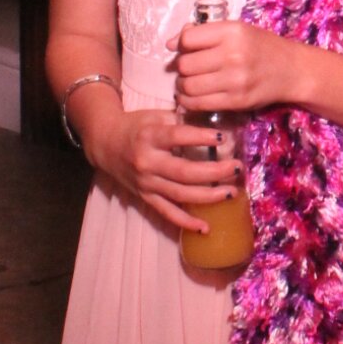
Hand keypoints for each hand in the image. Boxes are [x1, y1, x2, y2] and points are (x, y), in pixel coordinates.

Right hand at [89, 103, 244, 235]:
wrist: (105, 144)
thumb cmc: (136, 126)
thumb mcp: (156, 116)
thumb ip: (181, 120)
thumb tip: (213, 125)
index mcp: (149, 137)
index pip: (178, 136)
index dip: (201, 138)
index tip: (223, 138)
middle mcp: (147, 162)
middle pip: (184, 171)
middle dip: (214, 172)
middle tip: (237, 167)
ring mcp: (146, 183)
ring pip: (180, 194)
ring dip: (208, 196)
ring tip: (231, 192)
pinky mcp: (145, 197)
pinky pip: (167, 213)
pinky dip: (186, 222)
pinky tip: (206, 227)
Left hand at [175, 17, 306, 115]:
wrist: (292, 70)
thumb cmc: (261, 47)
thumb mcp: (237, 30)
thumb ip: (205, 33)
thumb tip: (171, 43)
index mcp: (233, 31)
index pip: (188, 38)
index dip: (181, 44)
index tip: (186, 49)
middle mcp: (234, 55)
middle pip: (185, 64)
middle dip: (181, 67)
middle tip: (188, 68)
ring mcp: (235, 80)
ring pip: (188, 85)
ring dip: (182, 85)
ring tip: (188, 82)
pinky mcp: (236, 101)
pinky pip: (198, 103)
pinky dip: (188, 100)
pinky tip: (191, 96)